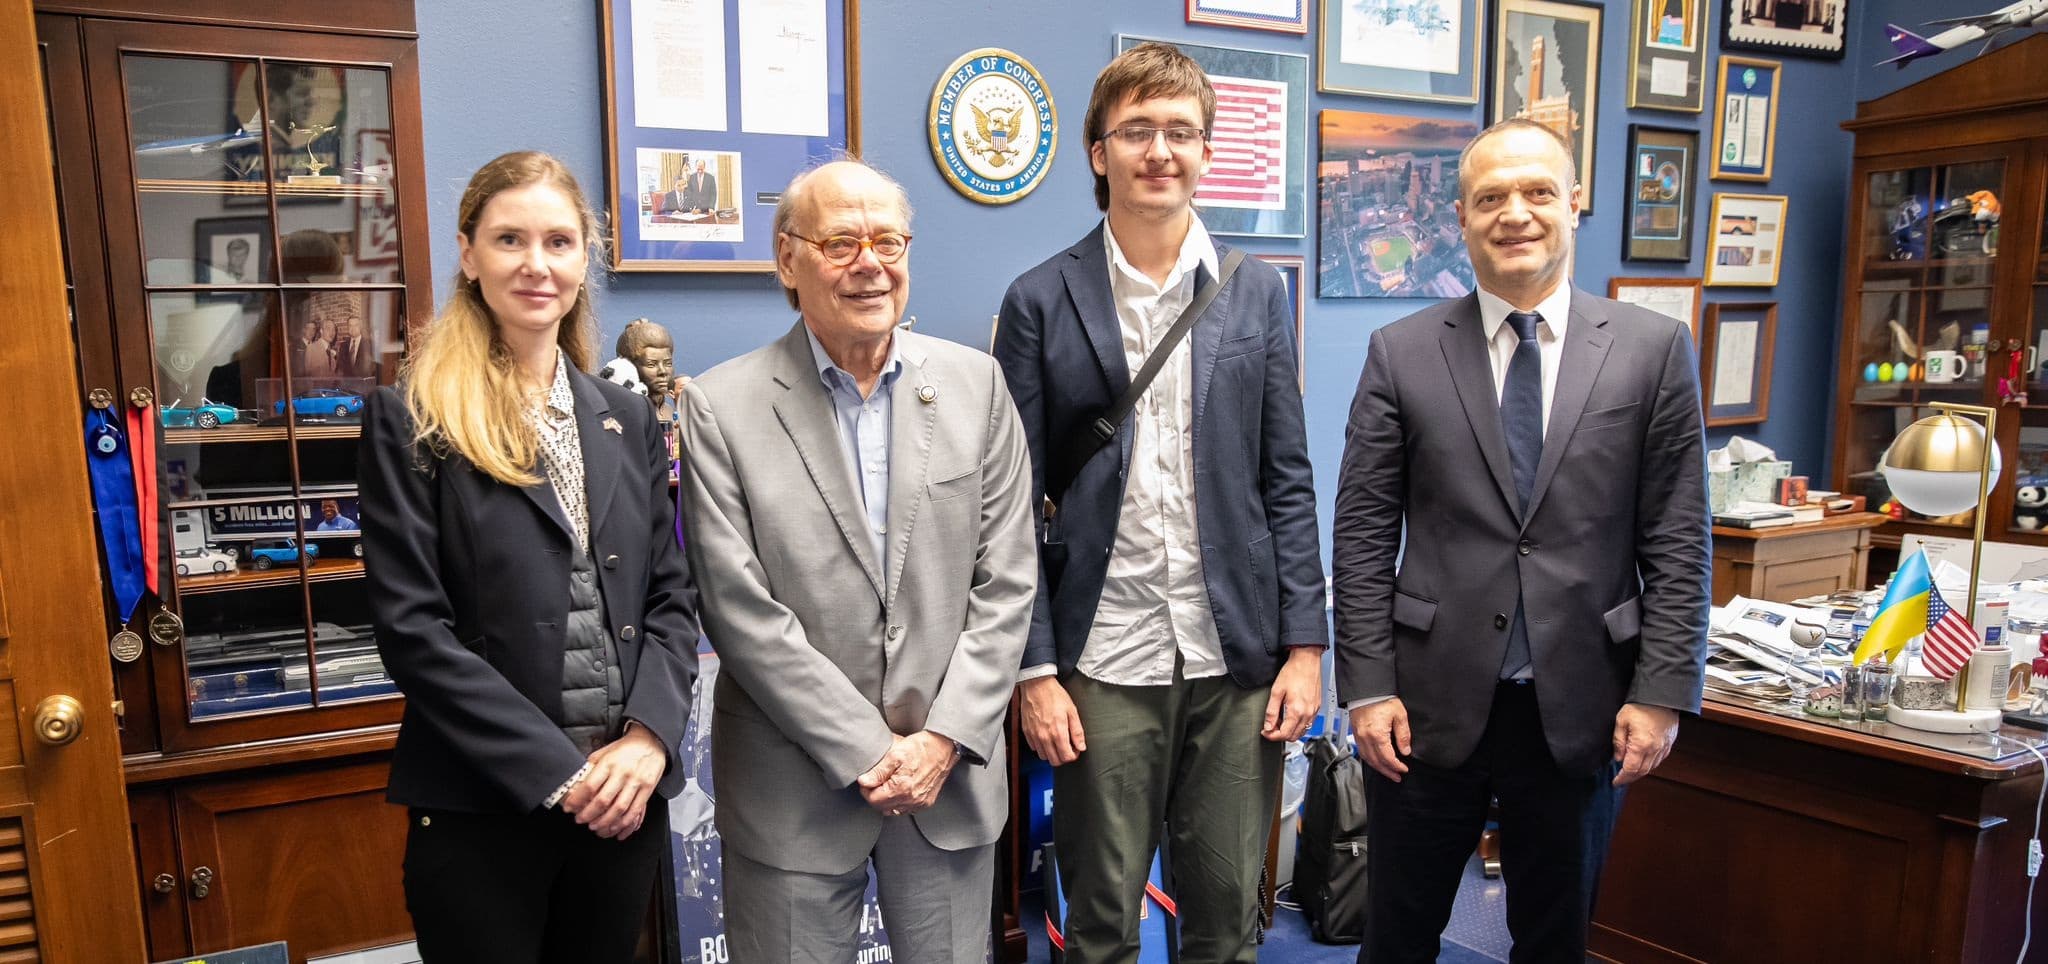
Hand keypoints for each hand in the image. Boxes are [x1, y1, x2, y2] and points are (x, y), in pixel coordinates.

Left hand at [563, 722, 667, 838]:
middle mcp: (623, 773)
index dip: (577, 800)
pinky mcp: (647, 789)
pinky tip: (614, 826)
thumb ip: (591, 768)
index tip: (570, 807)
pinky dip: (623, 822)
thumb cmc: (625, 748)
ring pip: (619, 809)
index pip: (590, 786)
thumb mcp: (604, 752)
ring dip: (604, 822)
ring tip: (595, 826)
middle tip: (580, 819)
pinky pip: (635, 810)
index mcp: (609, 763)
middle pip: (603, 800)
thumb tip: (575, 783)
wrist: (651, 742)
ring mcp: (636, 782)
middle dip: (588, 814)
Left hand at [856, 731, 957, 814]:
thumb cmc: (923, 748)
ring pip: (893, 810)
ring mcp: (919, 803)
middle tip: (877, 780)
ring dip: (887, 799)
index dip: (866, 790)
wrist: (944, 747)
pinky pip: (906, 809)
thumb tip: (864, 781)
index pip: (873, 800)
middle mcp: (911, 799)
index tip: (867, 780)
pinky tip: (901, 788)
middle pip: (882, 807)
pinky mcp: (926, 802)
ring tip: (890, 783)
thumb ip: (878, 771)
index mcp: (902, 788)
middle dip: (876, 795)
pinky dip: (900, 801)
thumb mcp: (895, 754)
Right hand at [1017, 676, 1086, 765]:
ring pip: (1044, 756)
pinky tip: (1046, 736)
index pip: (1066, 757)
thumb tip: (1081, 746)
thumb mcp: (1072, 711)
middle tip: (1067, 746)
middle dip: (1063, 756)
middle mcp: (1044, 737)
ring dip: (1052, 753)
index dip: (1073, 755)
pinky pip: (1034, 748)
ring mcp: (1034, 735)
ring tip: (1056, 741)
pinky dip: (1041, 746)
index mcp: (1058, 732)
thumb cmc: (1054, 695)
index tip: (1075, 748)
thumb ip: (1077, 731)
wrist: (1036, 685)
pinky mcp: (1027, 732)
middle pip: (1055, 761)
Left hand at [1262, 647, 1322, 741]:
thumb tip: (1268, 725)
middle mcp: (1307, 713)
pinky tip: (1291, 716)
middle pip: (1293, 736)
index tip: (1265, 731)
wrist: (1306, 661)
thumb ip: (1271, 711)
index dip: (1272, 736)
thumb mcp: (1276, 691)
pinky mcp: (1316, 707)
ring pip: (1302, 732)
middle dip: (1280, 735)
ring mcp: (1313, 711)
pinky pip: (1308, 724)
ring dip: (1290, 731)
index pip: (1284, 734)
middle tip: (1271, 726)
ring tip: (1280, 721)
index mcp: (1296, 711)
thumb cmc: (1293, 672)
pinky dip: (1298, 725)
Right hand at [1349, 698, 1410, 781]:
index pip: (1388, 758)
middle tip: (1397, 777)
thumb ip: (1403, 734)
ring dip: (1378, 768)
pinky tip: (1376, 761)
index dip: (1396, 766)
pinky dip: (1370, 760)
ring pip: (1367, 759)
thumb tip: (1405, 750)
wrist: (1366, 689)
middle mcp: (1366, 738)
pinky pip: (1362, 752)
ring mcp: (1359, 736)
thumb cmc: (1381, 698)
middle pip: (1376, 762)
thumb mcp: (1399, 715)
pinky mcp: (1355, 733)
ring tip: (1387, 772)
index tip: (1403, 769)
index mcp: (1377, 735)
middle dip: (1388, 771)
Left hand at [1612, 703, 1680, 785]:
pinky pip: (1660, 759)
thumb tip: (1618, 758)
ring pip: (1652, 767)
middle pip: (1642, 771)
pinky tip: (1644, 761)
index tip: (1616, 782)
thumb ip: (1618, 742)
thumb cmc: (1640, 706)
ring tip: (1630, 772)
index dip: (1622, 778)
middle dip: (1631, 778)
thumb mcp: (1621, 721)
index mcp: (1641, 745)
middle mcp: (1655, 749)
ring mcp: (1664, 747)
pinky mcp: (1669, 742)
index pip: (1631, 769)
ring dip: (1641, 772)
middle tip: (1621, 779)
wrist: (1662, 696)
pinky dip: (1651, 764)